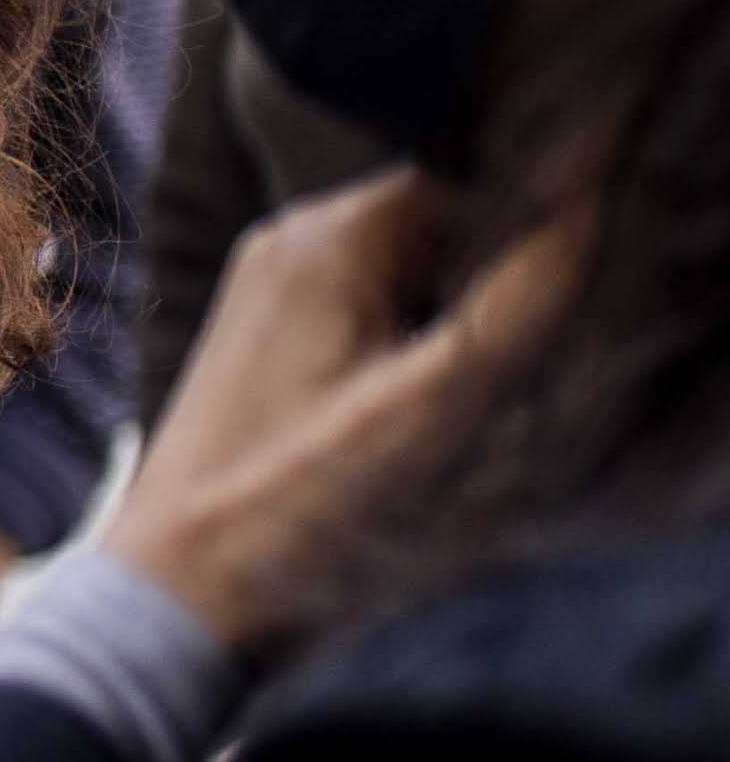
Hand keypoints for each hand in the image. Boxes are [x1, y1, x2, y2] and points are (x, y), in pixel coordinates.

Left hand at [103, 169, 582, 661]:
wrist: (180, 589)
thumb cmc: (297, 505)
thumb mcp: (429, 408)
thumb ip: (512, 304)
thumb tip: (581, 205)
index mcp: (327, 237)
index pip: (468, 172)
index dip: (532, 216)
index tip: (559, 286)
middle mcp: (291, 243)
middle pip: (440, 219)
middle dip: (496, 268)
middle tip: (508, 352)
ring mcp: (274, 291)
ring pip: (411, 268)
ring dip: (457, 311)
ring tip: (453, 389)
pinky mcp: (273, 342)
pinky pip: (373, 310)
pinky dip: (416, 342)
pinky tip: (416, 405)